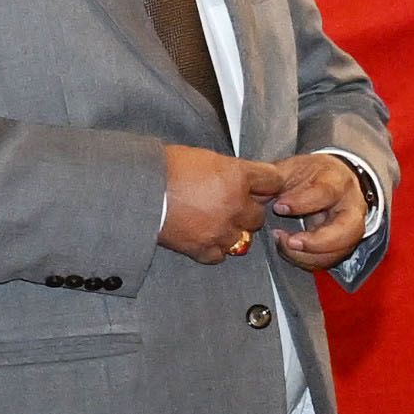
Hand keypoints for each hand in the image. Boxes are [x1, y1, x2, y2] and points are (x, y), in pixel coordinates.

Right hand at [159, 148, 287, 261]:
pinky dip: (216, 248)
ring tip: (217, 224)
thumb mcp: (206, 157)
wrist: (140, 190)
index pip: (273, 181)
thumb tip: (243, 177)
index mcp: (238, 177)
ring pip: (244, 238)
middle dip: (247, 210)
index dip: (266, 184)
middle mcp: (236, 205)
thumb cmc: (167, 168)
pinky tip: (206, 238)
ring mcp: (221, 230)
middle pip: (259, 215)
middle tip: (230, 205)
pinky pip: (221, 255)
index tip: (260, 186)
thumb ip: (231, 169)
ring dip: (233, 232)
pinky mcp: (204, 249)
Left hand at [265, 152, 374, 271]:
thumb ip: (275, 178)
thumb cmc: (312, 175)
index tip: (279, 207)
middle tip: (289, 241)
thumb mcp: (294, 168)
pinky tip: (289, 250)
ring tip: (283, 244)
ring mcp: (351, 228)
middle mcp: (351, 207)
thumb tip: (251, 188)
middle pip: (347, 231)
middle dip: (316, 242)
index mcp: (338, 182)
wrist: (332, 181)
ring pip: (340, 250)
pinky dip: (307, 261)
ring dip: (309, 255)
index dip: (302, 203)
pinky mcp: (343, 245)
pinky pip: (329, 260)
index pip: (326, 193)